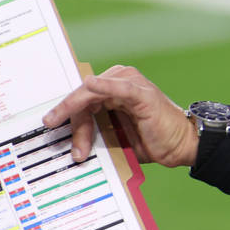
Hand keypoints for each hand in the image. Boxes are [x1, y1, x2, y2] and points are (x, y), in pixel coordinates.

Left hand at [42, 65, 197, 167]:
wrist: (180, 146)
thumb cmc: (152, 140)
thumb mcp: (115, 136)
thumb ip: (95, 130)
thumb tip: (69, 140)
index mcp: (113, 90)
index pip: (82, 98)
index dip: (65, 112)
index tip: (49, 126)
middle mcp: (121, 83)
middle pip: (84, 96)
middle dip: (72, 121)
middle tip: (68, 145)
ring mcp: (132, 86)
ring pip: (94, 94)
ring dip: (80, 113)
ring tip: (74, 136)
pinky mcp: (142, 94)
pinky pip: (119, 88)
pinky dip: (104, 85)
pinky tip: (90, 85)